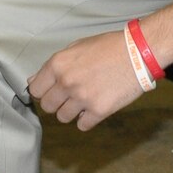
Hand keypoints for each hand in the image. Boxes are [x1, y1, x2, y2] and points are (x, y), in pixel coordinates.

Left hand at [26, 29, 147, 130]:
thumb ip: (55, 66)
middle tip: (69, 96)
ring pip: (63, 118)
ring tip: (84, 100)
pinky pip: (82, 125)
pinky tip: (95, 107)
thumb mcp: (77, 47)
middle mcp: (67, 82)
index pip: (35, 89)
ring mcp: (82, 98)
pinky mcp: (99, 110)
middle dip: (56, 102)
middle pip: (47, 106)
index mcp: (58, 64)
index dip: (43, 91)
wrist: (137, 53)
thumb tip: (34, 81)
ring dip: (71, 112)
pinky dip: (87, 119)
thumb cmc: (108, 47)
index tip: (51, 91)